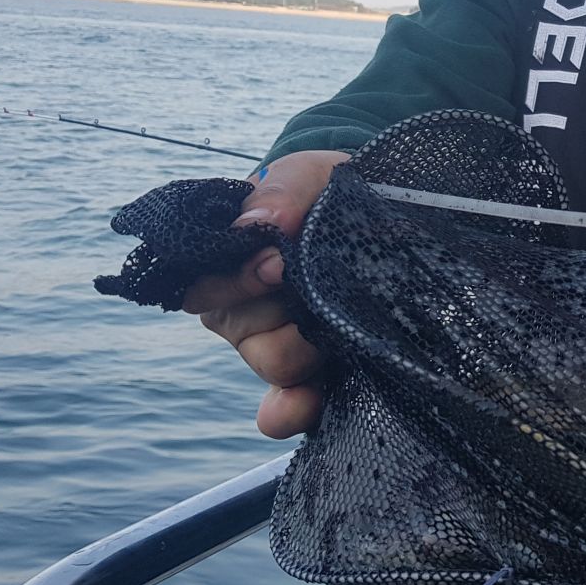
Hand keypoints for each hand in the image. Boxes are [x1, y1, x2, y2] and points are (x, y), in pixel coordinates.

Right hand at [182, 149, 348, 438]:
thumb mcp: (311, 175)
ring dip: (310, 345)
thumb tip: (257, 225)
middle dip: (286, 310)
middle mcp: (243, 313)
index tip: (280, 263)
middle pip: (246, 334)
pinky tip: (308, 404)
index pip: (205, 289)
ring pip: (277, 365)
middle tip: (319, 284)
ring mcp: (278, 346)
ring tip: (346, 316)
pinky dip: (293, 410)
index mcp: (227, 267)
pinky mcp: (314, 374)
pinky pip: (287, 408)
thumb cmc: (330, 192)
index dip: (241, 281)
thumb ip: (284, 188)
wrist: (381, 208)